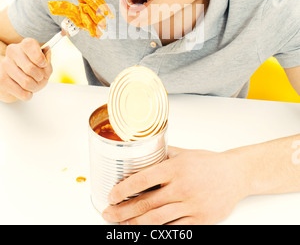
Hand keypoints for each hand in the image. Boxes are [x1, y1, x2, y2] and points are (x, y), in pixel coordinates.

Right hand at [0, 38, 52, 102]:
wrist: (16, 79)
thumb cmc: (33, 68)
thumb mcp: (44, 63)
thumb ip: (47, 59)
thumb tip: (46, 53)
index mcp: (25, 45)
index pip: (30, 45)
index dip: (39, 57)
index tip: (43, 64)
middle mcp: (13, 52)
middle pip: (30, 68)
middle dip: (40, 77)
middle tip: (40, 78)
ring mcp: (5, 65)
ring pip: (26, 82)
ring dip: (35, 87)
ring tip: (34, 85)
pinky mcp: (2, 80)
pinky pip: (22, 92)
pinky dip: (28, 94)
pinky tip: (27, 90)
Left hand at [102, 146, 248, 224]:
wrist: (236, 174)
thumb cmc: (210, 163)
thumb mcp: (184, 153)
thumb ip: (163, 155)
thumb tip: (142, 154)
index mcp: (176, 168)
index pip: (143, 179)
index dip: (123, 189)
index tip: (111, 195)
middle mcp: (182, 186)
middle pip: (146, 204)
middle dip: (123, 211)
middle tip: (108, 213)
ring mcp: (191, 205)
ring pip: (157, 219)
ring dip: (135, 224)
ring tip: (121, 225)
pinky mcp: (201, 219)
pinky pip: (175, 230)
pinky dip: (158, 232)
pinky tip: (147, 232)